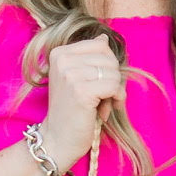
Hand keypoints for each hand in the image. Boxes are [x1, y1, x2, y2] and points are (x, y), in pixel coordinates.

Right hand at [42, 34, 123, 170]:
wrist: (58, 139)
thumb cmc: (72, 110)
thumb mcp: (77, 78)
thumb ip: (89, 57)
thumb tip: (104, 37)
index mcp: (60, 53)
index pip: (101, 45)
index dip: (107, 66)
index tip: (98, 84)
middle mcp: (62, 60)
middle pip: (109, 58)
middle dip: (112, 79)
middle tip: (99, 98)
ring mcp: (70, 74)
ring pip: (114, 72)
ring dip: (114, 92)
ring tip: (99, 105)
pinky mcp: (81, 91)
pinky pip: (114, 86)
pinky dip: (116, 99)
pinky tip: (105, 110)